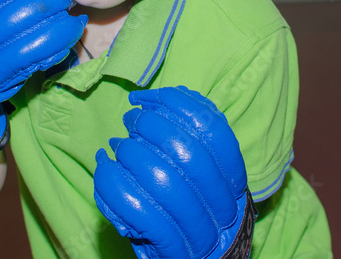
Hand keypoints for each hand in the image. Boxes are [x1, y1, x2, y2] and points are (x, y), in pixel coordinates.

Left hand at [94, 86, 255, 258]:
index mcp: (234, 180)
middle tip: (131, 120)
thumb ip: (193, 137)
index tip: (147, 98)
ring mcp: (200, 233)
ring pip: (163, 181)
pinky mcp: (173, 252)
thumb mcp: (198, 173)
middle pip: (189, 153)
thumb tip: (173, 97)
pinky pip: (141, 214)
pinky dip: (116, 186)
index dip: (178, 106)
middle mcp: (225, 207)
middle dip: (150, 127)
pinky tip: (105, 169)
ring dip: (131, 154)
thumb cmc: (187, 212)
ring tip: (117, 146)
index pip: (214, 131)